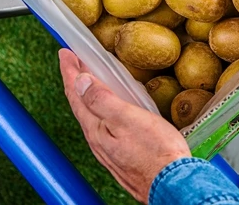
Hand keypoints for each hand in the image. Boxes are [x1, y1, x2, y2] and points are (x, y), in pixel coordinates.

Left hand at [59, 49, 189, 202]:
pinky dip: (101, 109)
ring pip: (92, 116)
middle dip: (76, 81)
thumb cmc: (156, 152)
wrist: (173, 185)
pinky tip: (112, 108)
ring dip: (87, 95)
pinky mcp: (122, 155)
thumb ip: (101, 100)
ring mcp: (109, 150)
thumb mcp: (128, 118)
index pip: (75, 95)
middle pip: (80, 105)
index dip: (69, 72)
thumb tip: (80, 82)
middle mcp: (98, 141)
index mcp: (96, 129)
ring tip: (89, 79)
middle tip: (73, 61)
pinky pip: (104, 126)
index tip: (65, 53)